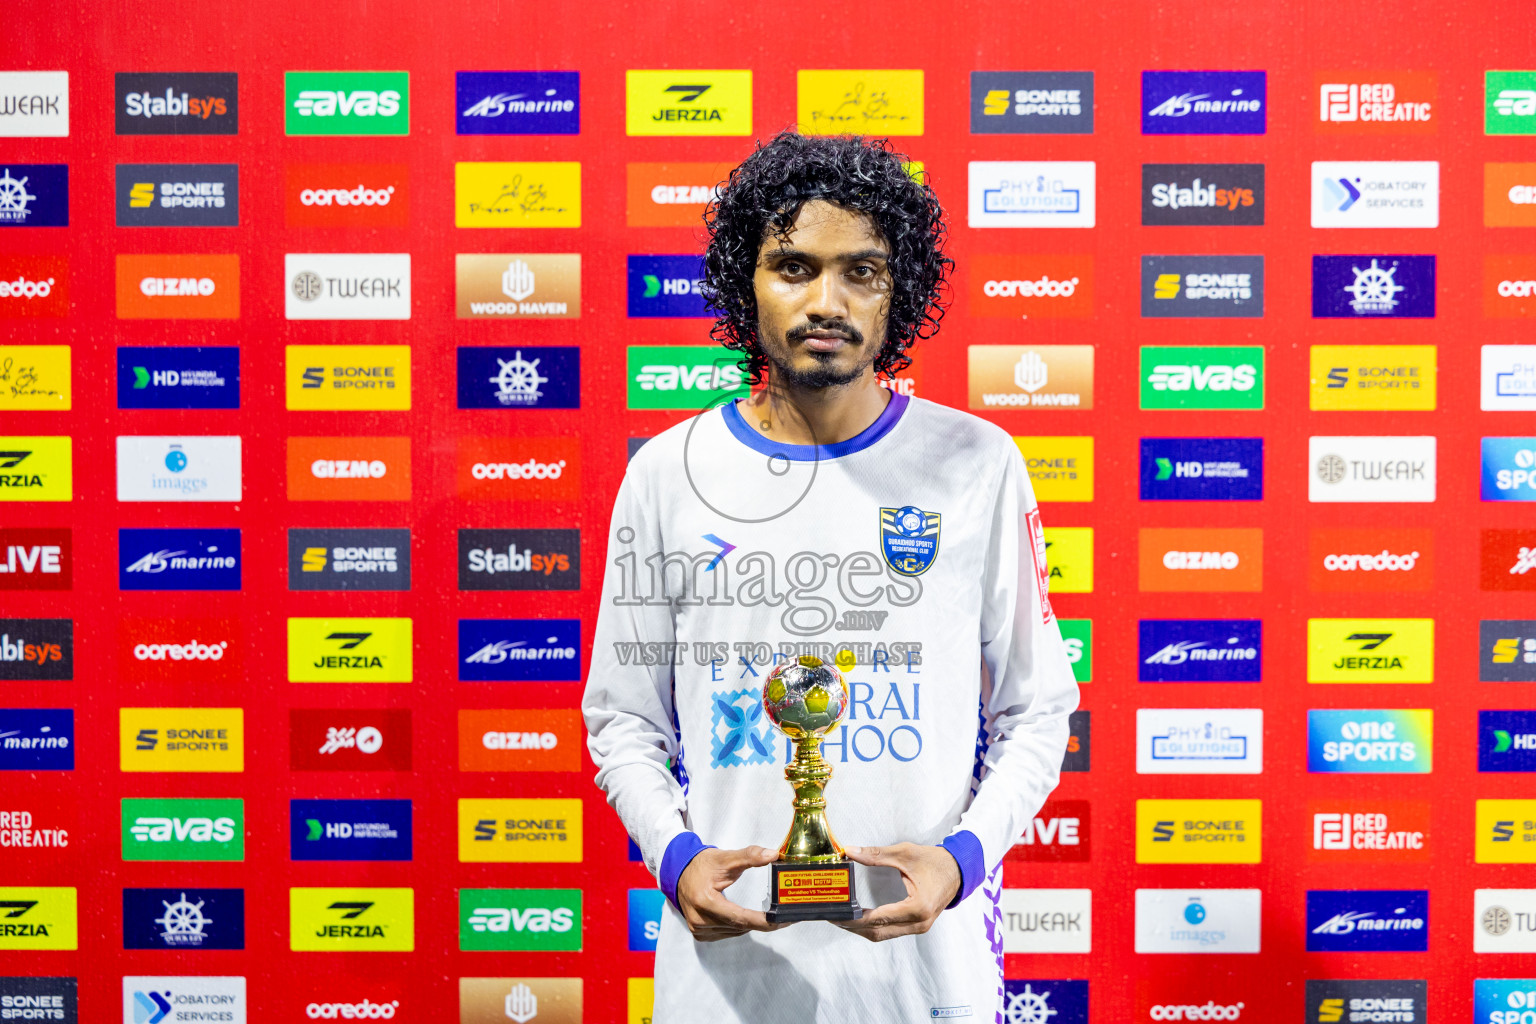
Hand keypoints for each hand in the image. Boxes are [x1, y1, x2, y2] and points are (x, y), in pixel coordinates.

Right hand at [676, 845, 779, 940]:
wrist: (679, 872)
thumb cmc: (701, 865)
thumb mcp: (725, 858)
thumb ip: (750, 856)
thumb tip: (772, 855)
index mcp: (704, 901)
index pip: (740, 917)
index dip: (763, 921)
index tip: (781, 921)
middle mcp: (699, 919)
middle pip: (739, 926)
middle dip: (763, 922)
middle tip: (784, 918)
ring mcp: (699, 929)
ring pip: (735, 931)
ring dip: (751, 924)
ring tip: (769, 915)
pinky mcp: (700, 934)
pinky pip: (727, 933)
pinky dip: (739, 926)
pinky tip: (745, 917)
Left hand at [835, 842, 960, 941]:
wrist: (958, 870)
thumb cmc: (935, 861)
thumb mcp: (905, 853)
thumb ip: (876, 854)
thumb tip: (850, 851)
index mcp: (918, 906)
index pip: (878, 918)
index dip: (854, 917)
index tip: (837, 912)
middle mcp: (919, 922)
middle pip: (878, 932)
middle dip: (852, 926)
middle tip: (832, 916)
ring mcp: (919, 927)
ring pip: (883, 935)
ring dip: (861, 929)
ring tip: (841, 918)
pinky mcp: (917, 926)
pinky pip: (890, 932)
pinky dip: (873, 927)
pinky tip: (859, 919)